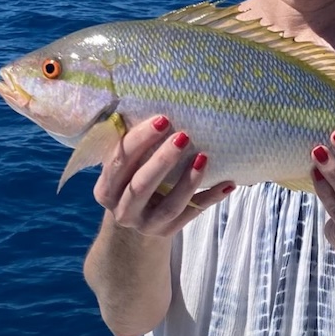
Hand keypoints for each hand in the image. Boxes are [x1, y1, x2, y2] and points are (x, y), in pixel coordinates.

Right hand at [92, 115, 233, 237]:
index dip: (140, 139)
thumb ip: (132, 146)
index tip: (163, 118)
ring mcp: (146, 224)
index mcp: (105, 189)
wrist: (137, 219)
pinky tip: (228, 183)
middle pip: (142, 185)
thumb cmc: (132, 179)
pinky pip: (192, 214)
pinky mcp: (168, 232)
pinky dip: (210, 198)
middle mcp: (122, 210)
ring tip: (204, 157)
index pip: (119, 161)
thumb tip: (154, 103)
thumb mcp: (124, 168)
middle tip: (184, 136)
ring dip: (189, 181)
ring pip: (170, 205)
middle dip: (163, 160)